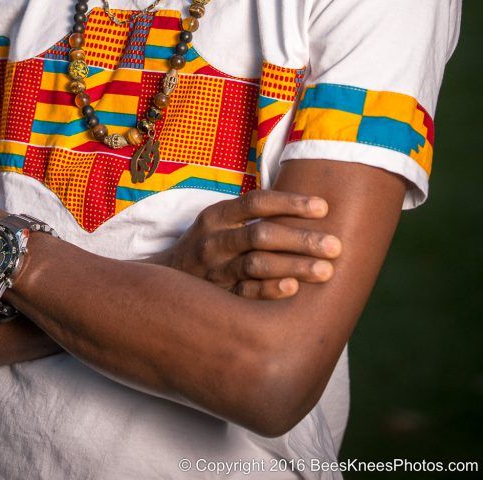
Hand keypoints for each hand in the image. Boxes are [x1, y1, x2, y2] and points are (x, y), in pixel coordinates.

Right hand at [154, 189, 341, 299]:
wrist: (163, 281)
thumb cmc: (206, 246)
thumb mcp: (218, 222)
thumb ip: (250, 216)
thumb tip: (306, 207)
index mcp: (215, 215)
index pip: (256, 202)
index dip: (290, 203)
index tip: (323, 208)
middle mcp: (213, 241)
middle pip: (261, 235)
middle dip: (301, 240)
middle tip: (336, 245)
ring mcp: (213, 270)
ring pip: (256, 265)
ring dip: (293, 267)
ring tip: (326, 271)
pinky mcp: (216, 297)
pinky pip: (245, 294)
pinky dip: (268, 291)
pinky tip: (293, 289)